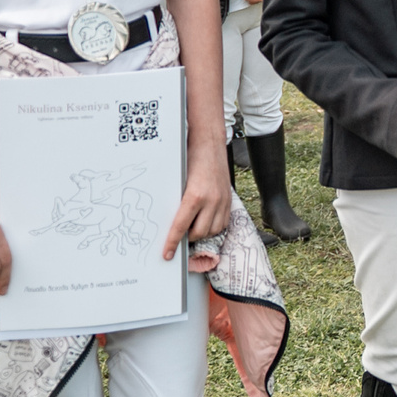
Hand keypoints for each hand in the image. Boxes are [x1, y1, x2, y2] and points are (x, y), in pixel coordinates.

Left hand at [162, 143, 231, 262]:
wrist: (209, 143)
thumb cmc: (190, 158)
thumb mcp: (179, 181)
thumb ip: (178, 201)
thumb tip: (170, 222)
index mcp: (195, 195)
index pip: (181, 226)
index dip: (172, 242)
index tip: (167, 254)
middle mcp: (212, 200)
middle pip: (198, 233)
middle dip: (188, 237)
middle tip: (179, 235)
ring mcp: (223, 201)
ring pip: (212, 231)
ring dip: (201, 232)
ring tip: (192, 226)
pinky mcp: (229, 199)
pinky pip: (223, 223)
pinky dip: (213, 226)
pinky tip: (205, 220)